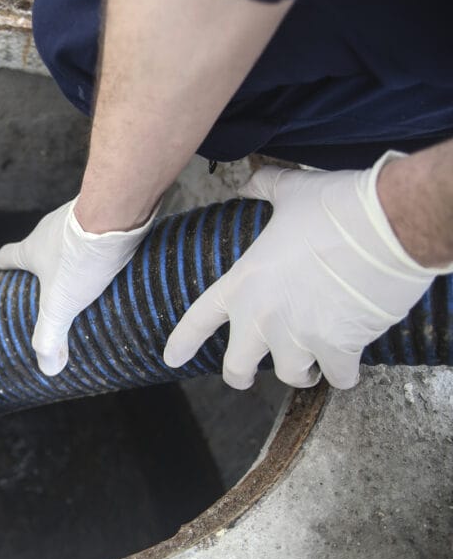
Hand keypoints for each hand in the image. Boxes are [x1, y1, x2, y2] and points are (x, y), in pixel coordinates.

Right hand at [0, 197, 155, 375]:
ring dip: (73, 254)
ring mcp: (76, 218)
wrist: (116, 213)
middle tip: (48, 284)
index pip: (6, 256)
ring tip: (86, 275)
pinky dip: (98, 244)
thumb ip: (50, 336)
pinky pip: (95, 230)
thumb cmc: (80, 258)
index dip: (0, 264)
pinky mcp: (103, 212)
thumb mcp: (60, 305)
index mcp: (31, 249)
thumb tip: (48, 369)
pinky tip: (113, 260)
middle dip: (41, 264)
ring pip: (68, 237)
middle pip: (38, 246)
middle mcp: (50, 229)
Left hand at [164, 152, 446, 389]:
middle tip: (247, 378)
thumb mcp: (289, 192)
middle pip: (236, 367)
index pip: (199, 320)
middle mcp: (263, 317)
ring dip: (301, 372)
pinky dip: (344, 373)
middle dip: (240, 376)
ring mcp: (298, 336)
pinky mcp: (337, 348)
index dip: (183, 342)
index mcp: (243, 283)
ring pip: (291, 375)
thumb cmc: (336, 207)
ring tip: (310, 365)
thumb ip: (263, 189)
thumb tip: (248, 181)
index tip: (172, 359)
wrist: (386, 225)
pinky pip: (338, 376)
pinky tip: (348, 364)